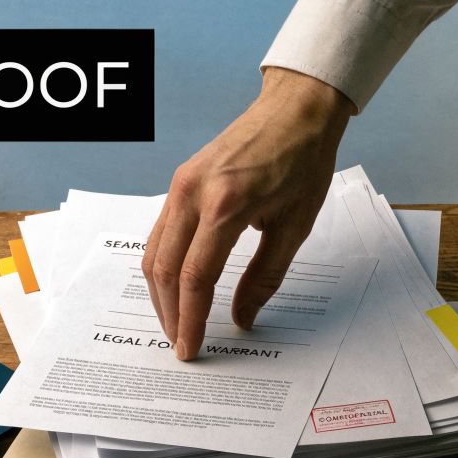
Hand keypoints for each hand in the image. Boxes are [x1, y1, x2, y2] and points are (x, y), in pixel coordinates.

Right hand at [142, 67, 353, 360]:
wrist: (295, 109)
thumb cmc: (302, 162)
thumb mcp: (294, 227)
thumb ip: (264, 278)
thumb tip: (241, 319)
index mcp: (226, 205)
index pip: (196, 277)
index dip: (191, 319)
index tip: (192, 348)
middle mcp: (193, 194)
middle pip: (165, 269)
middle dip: (170, 314)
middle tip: (181, 345)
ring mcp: (181, 186)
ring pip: (155, 253)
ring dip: (161, 294)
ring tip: (176, 323)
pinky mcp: (180, 182)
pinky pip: (160, 234)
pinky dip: (163, 266)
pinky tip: (175, 286)